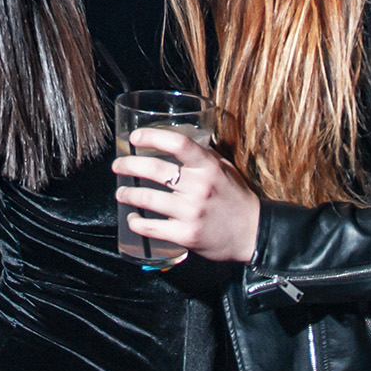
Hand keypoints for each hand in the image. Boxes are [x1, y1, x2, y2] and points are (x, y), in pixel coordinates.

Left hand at [113, 128, 261, 265]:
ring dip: (128, 193)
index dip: (152, 136)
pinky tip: (133, 218)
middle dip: (129, 165)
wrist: (252, 233)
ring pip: (148, 198)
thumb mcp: (225, 169)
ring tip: (121, 192)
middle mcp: (199, 187)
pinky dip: (137, 223)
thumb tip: (176, 142)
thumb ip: (203, 157)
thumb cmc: (237, 198)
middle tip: (118, 165)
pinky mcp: (186, 235)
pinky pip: (153, 227)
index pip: (178, 143)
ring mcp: (192, 212)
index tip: (135, 137)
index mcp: (209, 167)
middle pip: (155, 169)